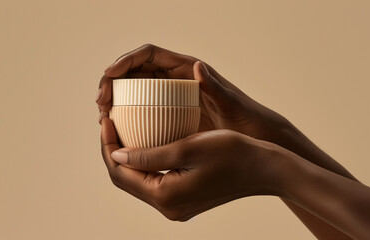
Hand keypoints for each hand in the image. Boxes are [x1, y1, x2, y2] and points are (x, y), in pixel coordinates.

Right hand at [97, 44, 286, 138]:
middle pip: (133, 72)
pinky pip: (140, 111)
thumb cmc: (245, 118)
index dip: (126, 61)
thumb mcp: (231, 102)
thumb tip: (197, 66)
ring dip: (114, 101)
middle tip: (100, 103)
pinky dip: (126, 117)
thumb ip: (215, 85)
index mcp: (186, 70)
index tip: (109, 74)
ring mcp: (169, 98)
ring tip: (103, 117)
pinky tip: (117, 130)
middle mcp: (174, 80)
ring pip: (133, 92)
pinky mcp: (168, 115)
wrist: (253, 137)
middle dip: (111, 82)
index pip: (148, 55)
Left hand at [101, 117, 278, 220]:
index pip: (120, 173)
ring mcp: (176, 207)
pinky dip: (144, 162)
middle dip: (113, 150)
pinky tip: (144, 143)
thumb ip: (147, 155)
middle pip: (126, 179)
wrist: (263, 169)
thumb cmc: (231, 153)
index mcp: (165, 197)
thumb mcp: (186, 148)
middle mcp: (168, 208)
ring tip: (123, 129)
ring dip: (127, 156)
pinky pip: (154, 182)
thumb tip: (116, 154)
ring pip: (139, 180)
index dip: (107, 145)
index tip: (105, 119)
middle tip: (111, 122)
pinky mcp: (184, 200)